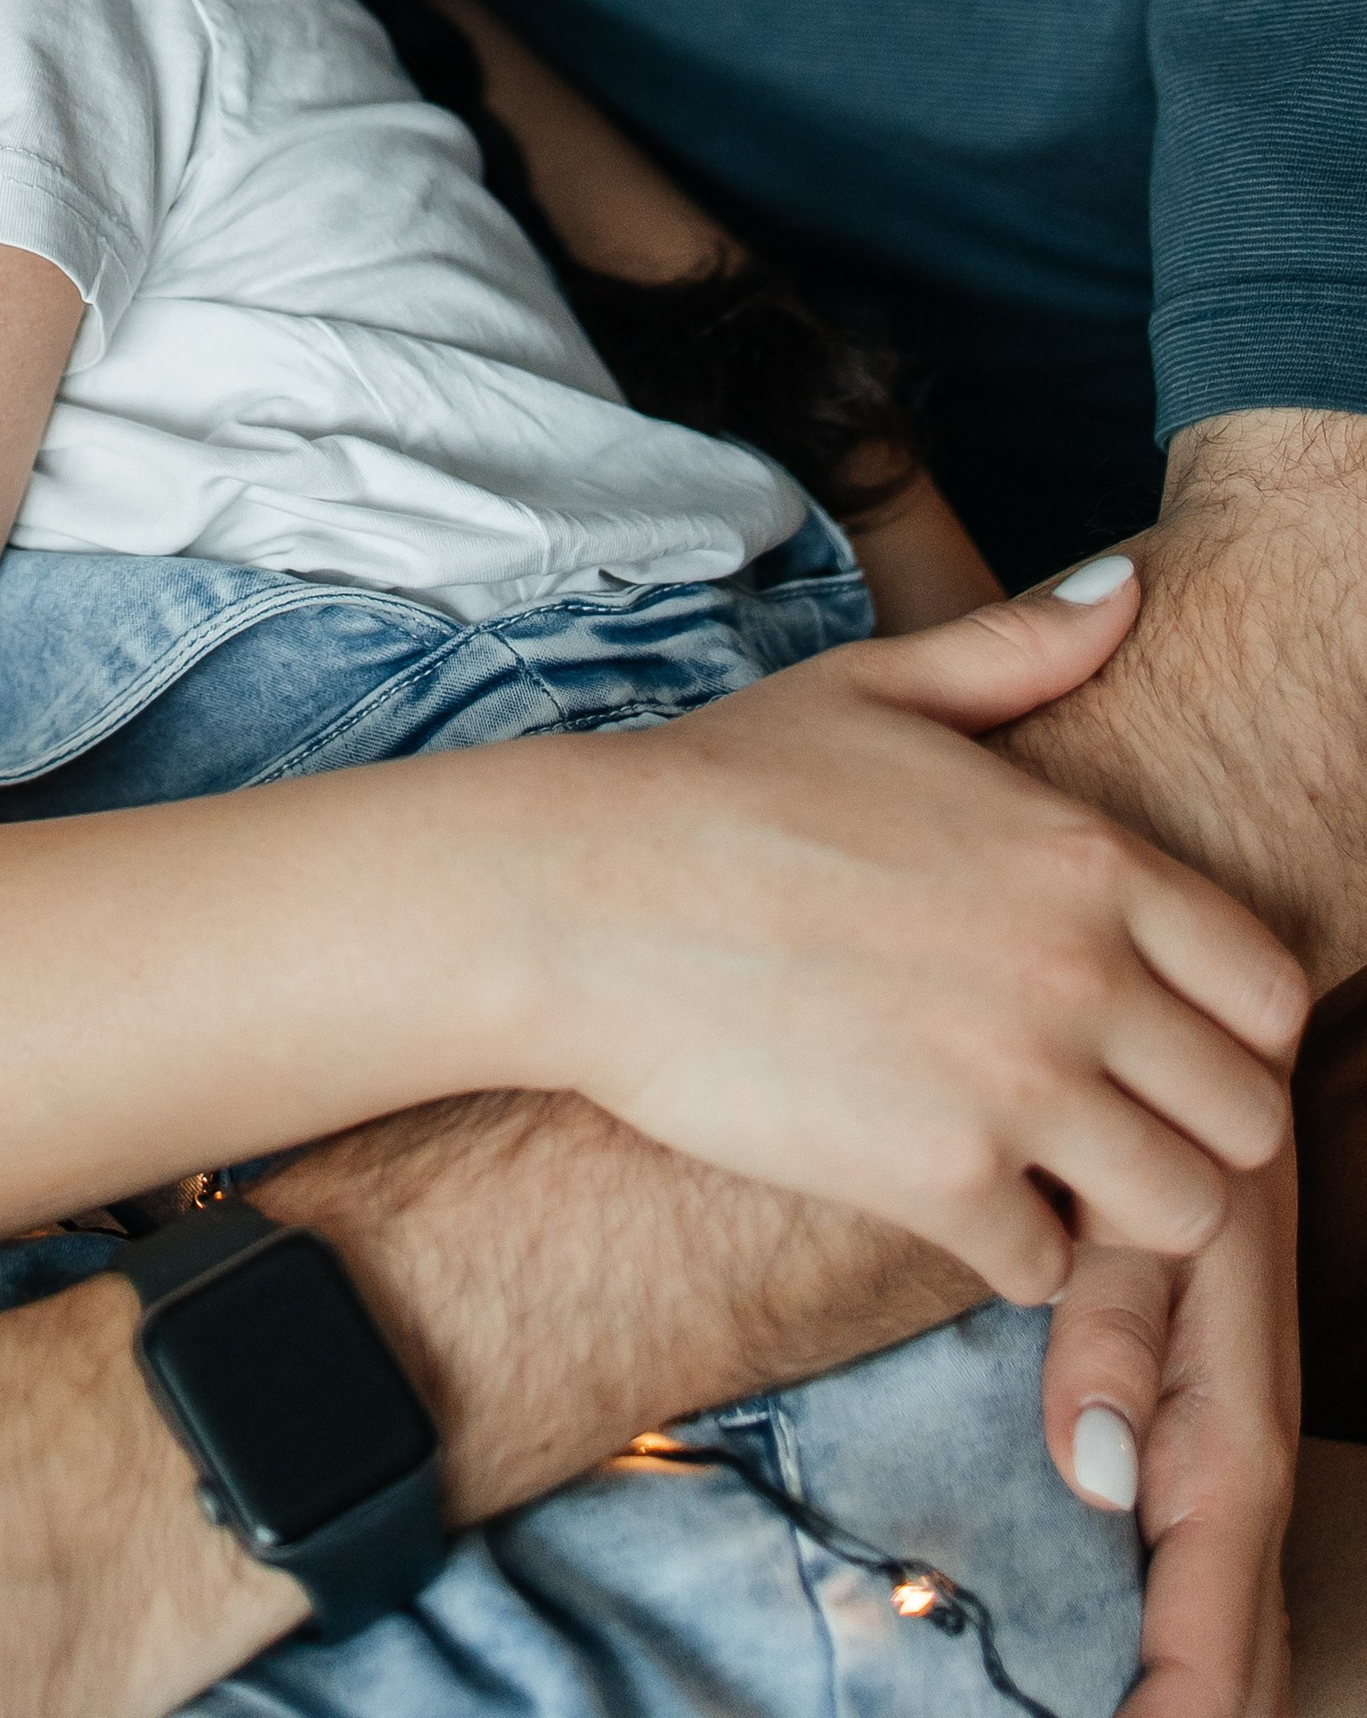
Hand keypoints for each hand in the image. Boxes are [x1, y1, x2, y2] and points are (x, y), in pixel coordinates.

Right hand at [522, 566, 1306, 1302]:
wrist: (582, 891)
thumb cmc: (720, 782)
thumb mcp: (879, 687)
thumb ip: (1021, 648)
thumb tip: (1126, 586)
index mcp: (1086, 856)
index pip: (1273, 990)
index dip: (1232, 1028)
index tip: (1158, 1036)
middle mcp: (1080, 973)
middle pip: (1252, 1118)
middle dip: (1190, 1129)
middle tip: (1103, 1117)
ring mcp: (1016, 1083)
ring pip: (1182, 1212)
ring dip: (1120, 1205)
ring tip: (1042, 1168)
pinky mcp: (936, 1178)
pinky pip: (1047, 1268)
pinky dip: (1010, 1250)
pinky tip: (951, 1195)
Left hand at [1041, 1166, 1299, 1717]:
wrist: (1216, 1080)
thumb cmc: (1164, 1148)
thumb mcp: (1137, 1216)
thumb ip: (1112, 1331)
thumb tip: (1096, 1472)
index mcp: (1228, 1444)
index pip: (1210, 1644)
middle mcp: (1241, 1477)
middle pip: (1236, 1667)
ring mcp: (1232, 1465)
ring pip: (1234, 1635)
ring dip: (1186, 1701)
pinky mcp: (1206, 1443)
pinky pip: (1210, 1584)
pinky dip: (1183, 1653)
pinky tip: (1116, 1676)